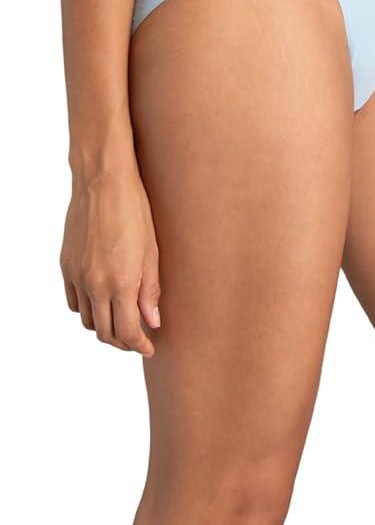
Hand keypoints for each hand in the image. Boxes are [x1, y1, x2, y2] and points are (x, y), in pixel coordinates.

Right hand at [59, 162, 160, 356]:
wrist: (102, 182)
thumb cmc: (134, 210)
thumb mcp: (152, 251)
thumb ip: (150, 291)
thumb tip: (152, 322)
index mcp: (121, 283)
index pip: (128, 332)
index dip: (139, 345)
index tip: (149, 347)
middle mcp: (95, 285)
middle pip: (105, 332)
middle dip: (123, 341)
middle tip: (137, 338)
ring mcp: (77, 276)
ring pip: (87, 320)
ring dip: (104, 327)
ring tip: (120, 321)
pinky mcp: (66, 265)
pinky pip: (73, 301)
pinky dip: (87, 309)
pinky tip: (100, 302)